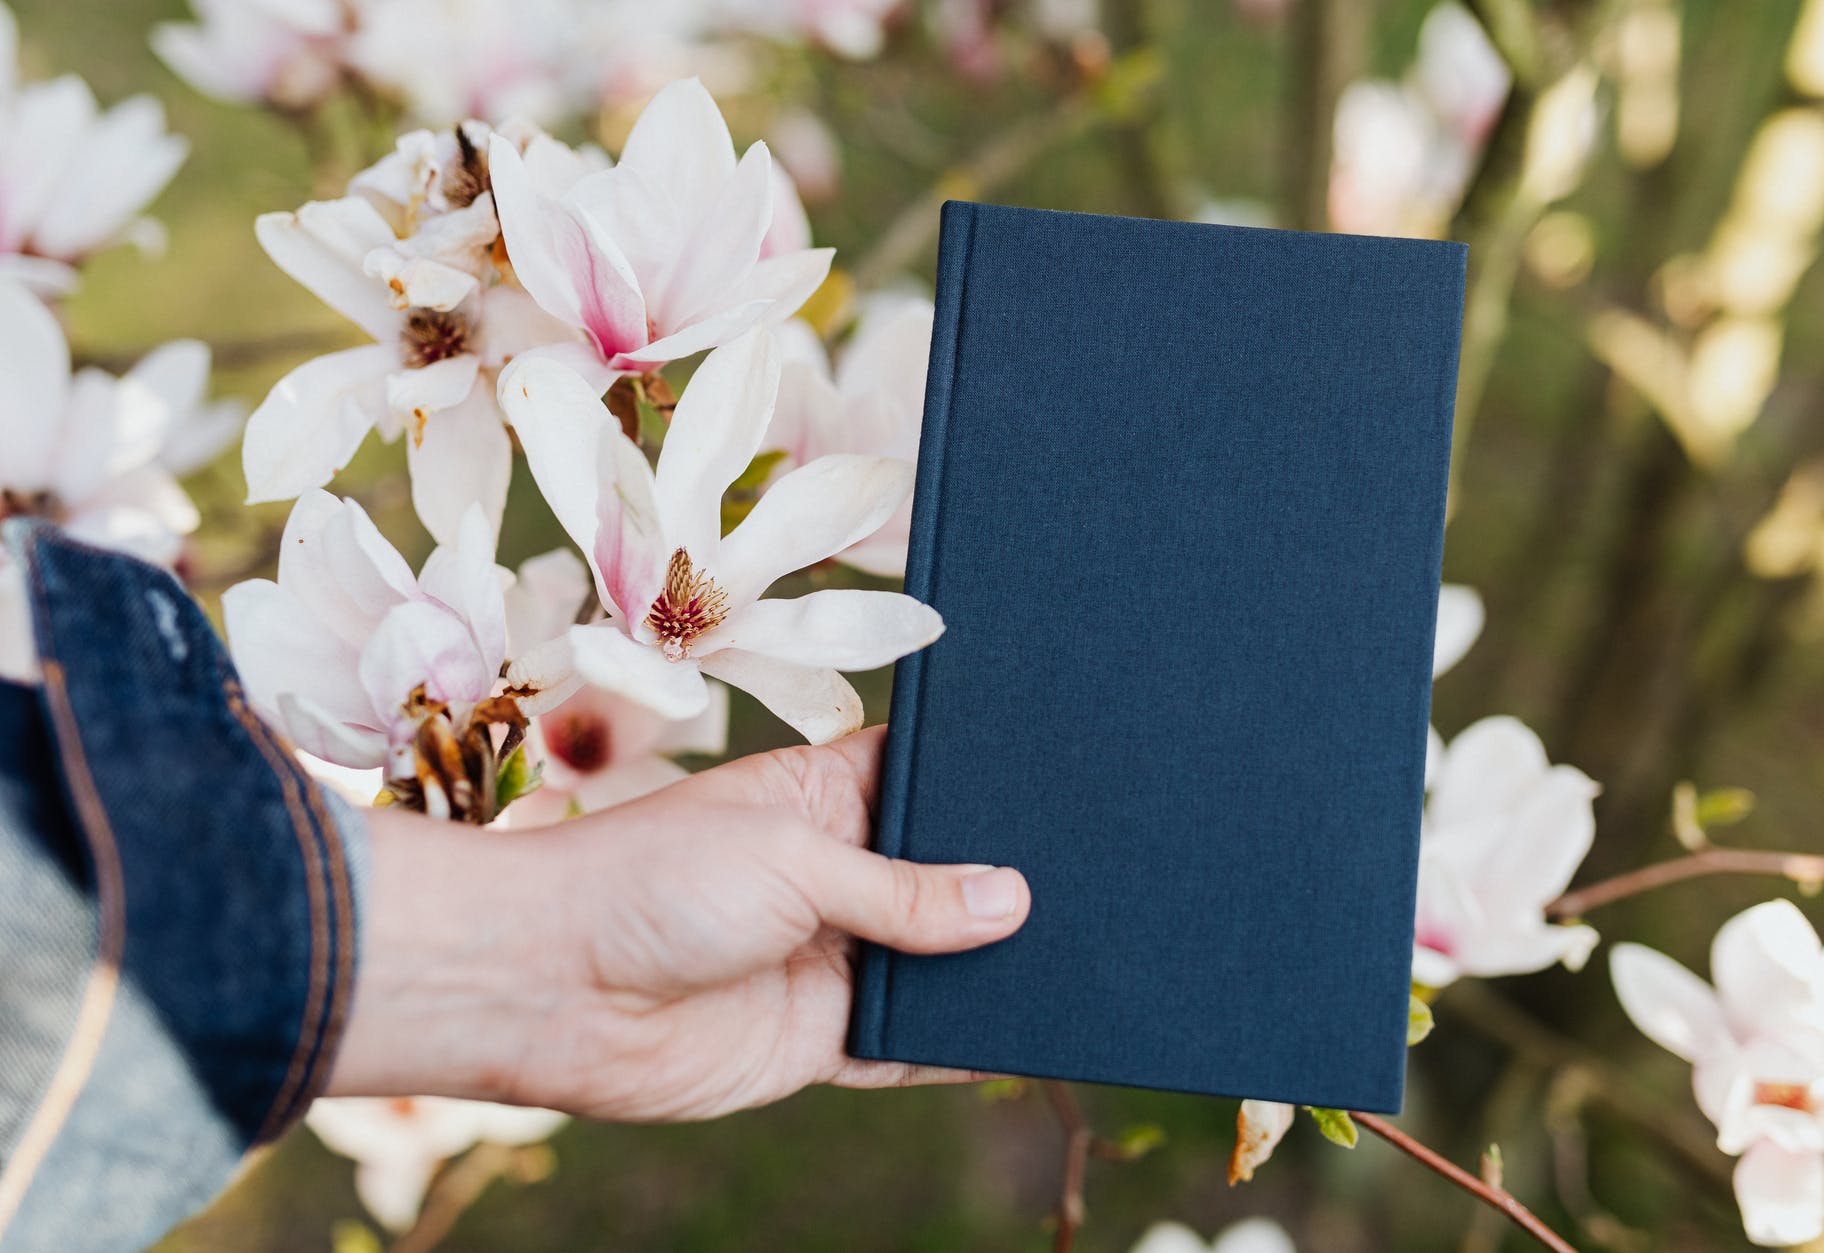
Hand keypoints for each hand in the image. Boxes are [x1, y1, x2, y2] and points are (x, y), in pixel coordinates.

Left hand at [324, 727, 1030, 1120]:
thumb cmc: (649, 882)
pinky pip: (911, 1045)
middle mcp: (839, 873)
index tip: (1074, 786)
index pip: (931, 781)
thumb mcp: (791, 861)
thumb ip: (905, 889)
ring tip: (1091, 954)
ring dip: (994, 967)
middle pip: (948, 878)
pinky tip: (1023, 1034)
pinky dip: (960, 1044)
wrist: (545, 989)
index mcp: (826, 796)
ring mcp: (833, 957)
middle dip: (1010, 883)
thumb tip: (1014, 903)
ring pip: (940, 963)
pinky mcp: (822, 1039)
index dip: (991, 787)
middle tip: (1105, 879)